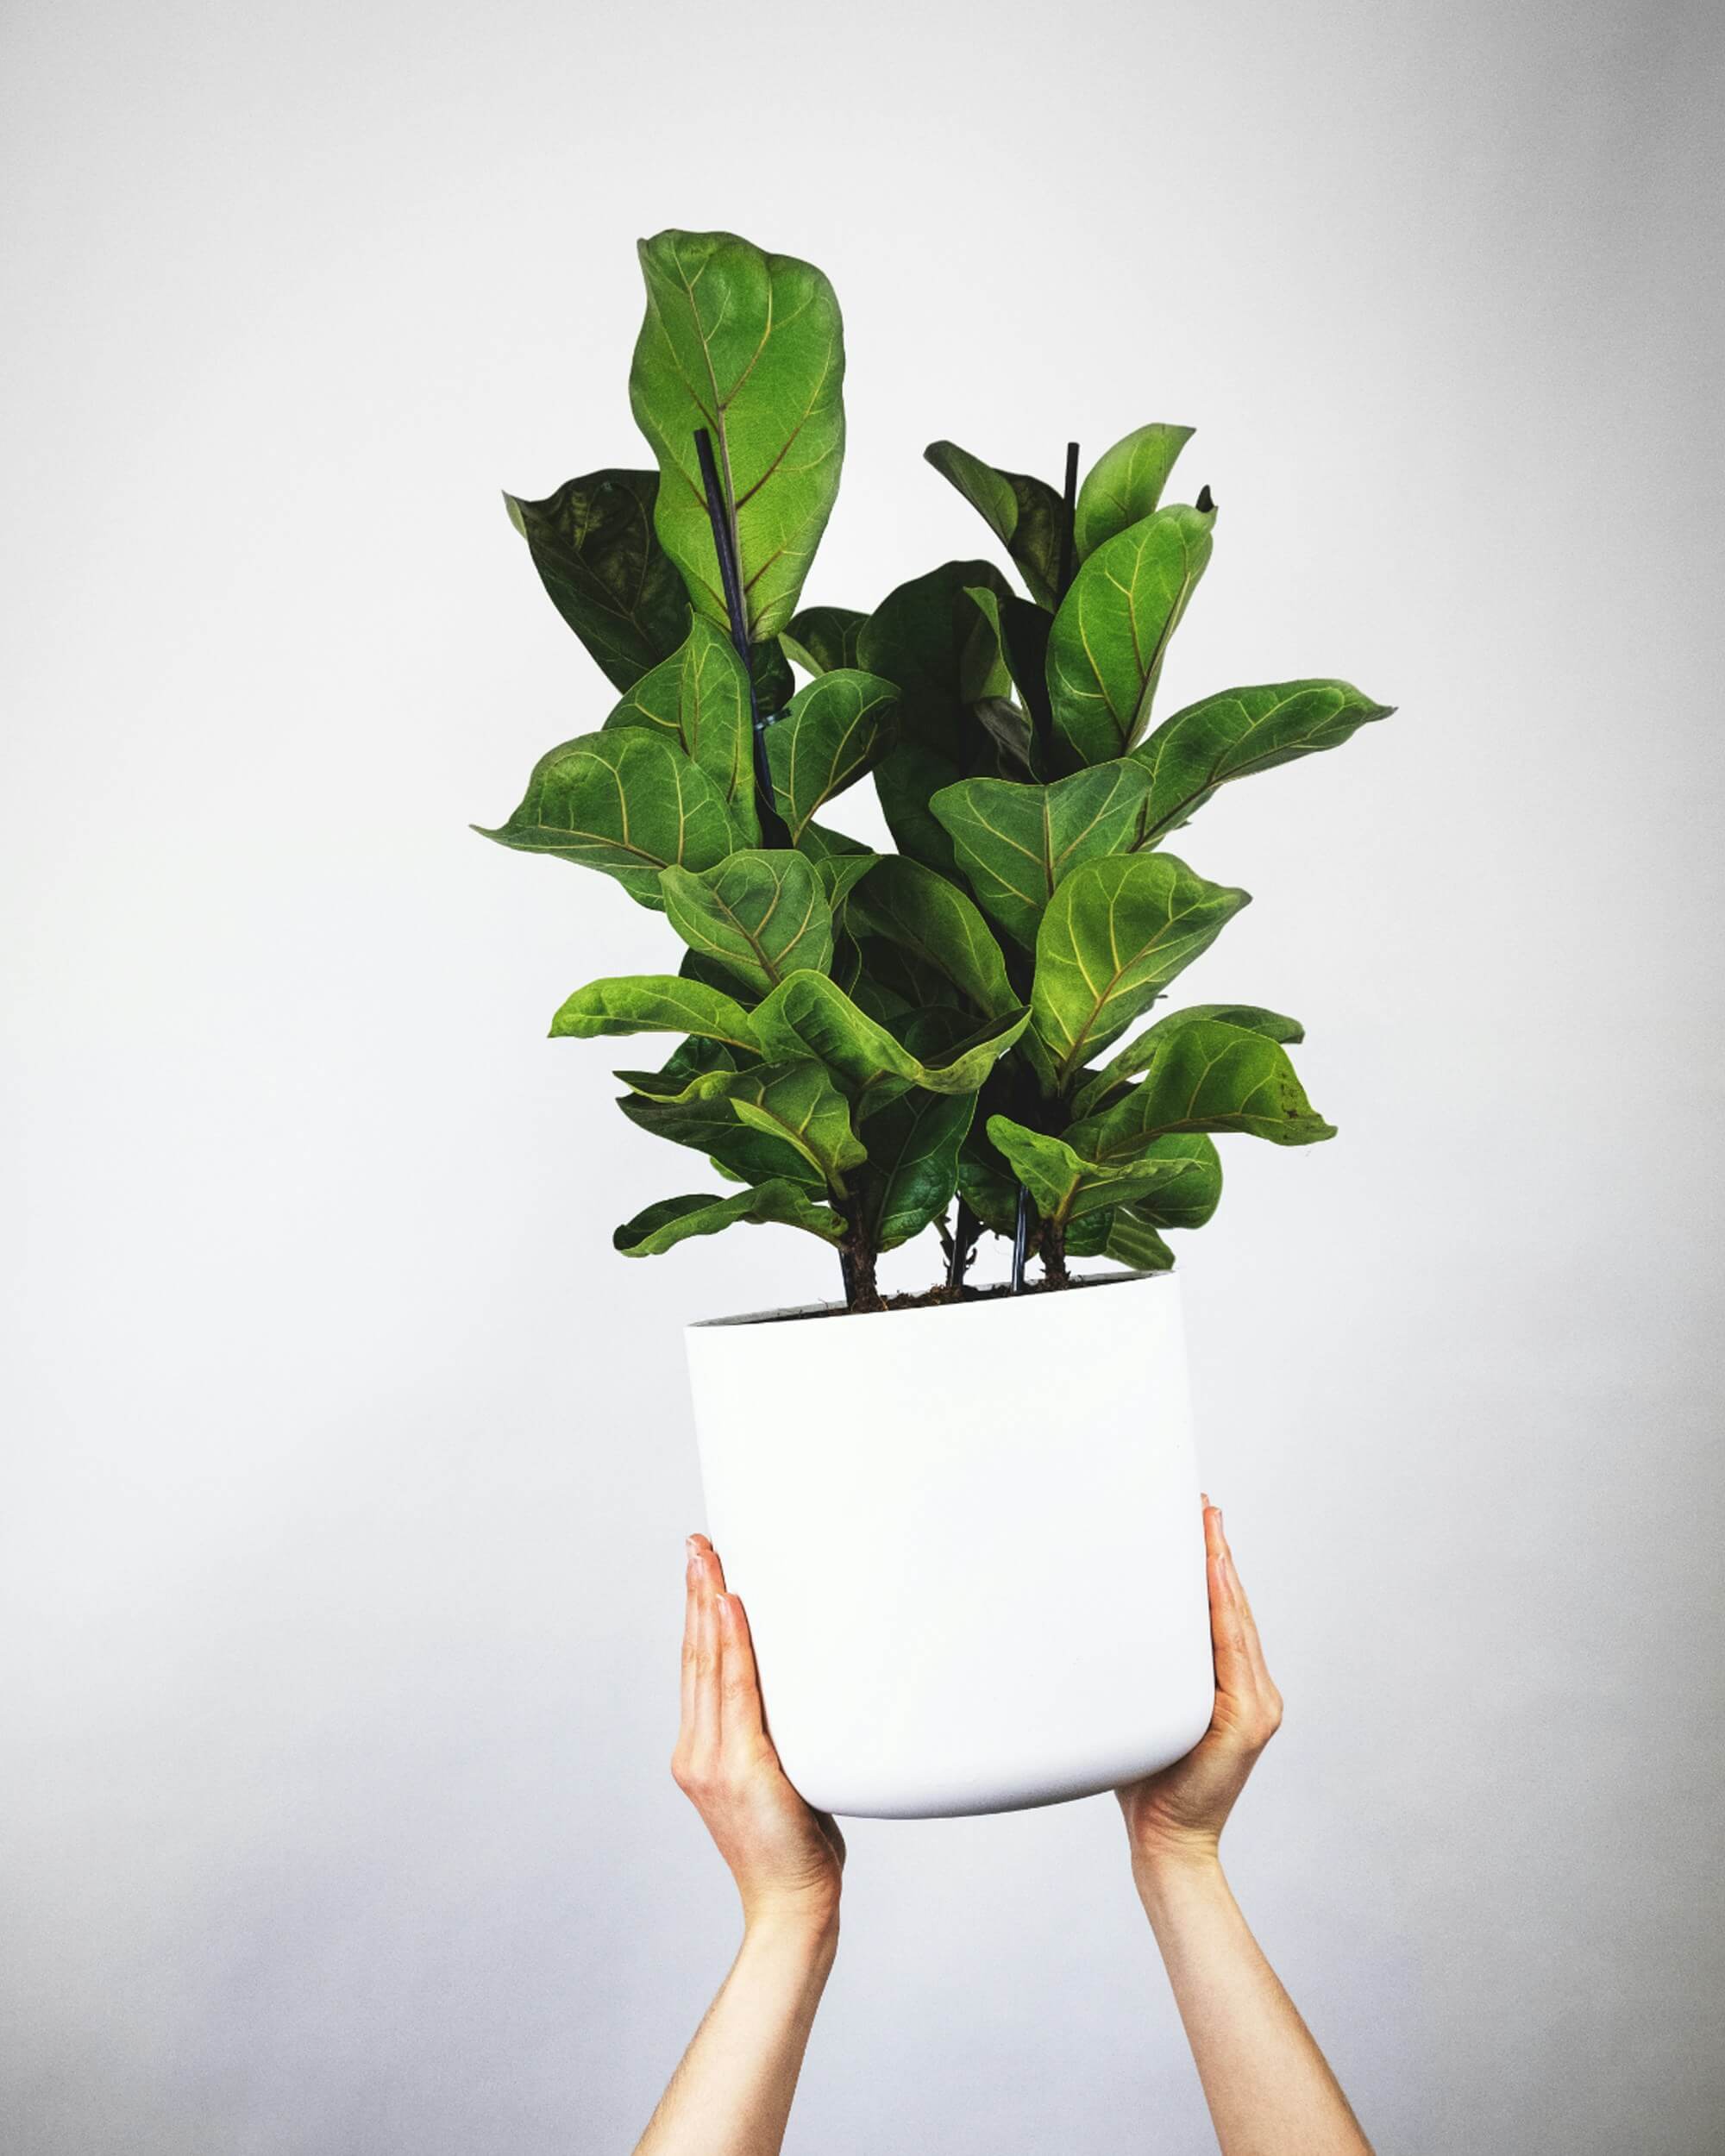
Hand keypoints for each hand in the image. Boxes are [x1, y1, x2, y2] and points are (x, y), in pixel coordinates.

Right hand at [672, 1534, 845, 1935]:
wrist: (793, 1906)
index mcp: (701, 1755)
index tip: (700, 1569)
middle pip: (696, 1656)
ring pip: (711, 1664)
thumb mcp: (780, 1776)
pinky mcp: (743, 1768)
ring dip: (711, 1604)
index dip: (696, 1616)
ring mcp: (714, 1761)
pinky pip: (738, 1690)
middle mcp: (698, 1753)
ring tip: (711, 1559)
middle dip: (697, 1593)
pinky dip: (734, 1644)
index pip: (697, 1669)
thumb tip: (803, 1688)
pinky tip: (734, 1608)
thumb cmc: (795, 1847)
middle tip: (699, 1543)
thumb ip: (776, 1733)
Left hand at [1115, 1496, 1282, 1874]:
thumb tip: (1102, 1618)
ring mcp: (1257, 1705)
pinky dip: (1224, 1609)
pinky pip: (1234, 1651)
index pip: (1224, 1616)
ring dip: (1221, 1571)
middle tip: (1202, 1507)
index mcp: (1232, 1688)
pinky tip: (1213, 1576)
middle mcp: (1255, 1691)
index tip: (1198, 1521)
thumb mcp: (1146, 1707)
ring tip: (1206, 1528)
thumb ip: (1146, 1669)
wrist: (1164, 1837)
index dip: (1214, 1567)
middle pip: (1235, 1609)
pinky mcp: (1249, 1719)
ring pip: (1237, 1622)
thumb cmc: (1145, 1775)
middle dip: (1218, 1555)